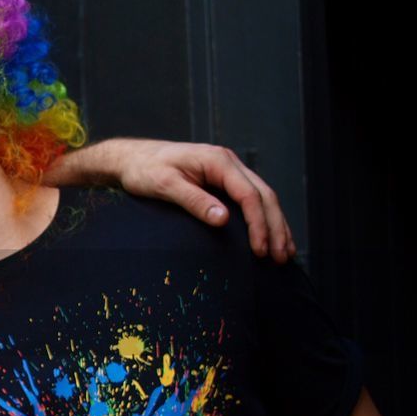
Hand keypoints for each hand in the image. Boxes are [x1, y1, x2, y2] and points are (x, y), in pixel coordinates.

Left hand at [106, 138, 295, 261]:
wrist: (131, 158)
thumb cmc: (143, 170)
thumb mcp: (165, 186)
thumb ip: (194, 201)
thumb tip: (223, 220)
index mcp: (217, 161)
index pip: (249, 194)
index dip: (258, 224)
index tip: (260, 250)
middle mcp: (228, 163)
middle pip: (264, 195)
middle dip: (275, 227)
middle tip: (281, 257)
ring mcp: (228, 170)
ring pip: (263, 197)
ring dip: (276, 224)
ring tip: (285, 253)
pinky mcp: (223, 180)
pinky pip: (251, 198)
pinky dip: (264, 218)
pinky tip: (269, 236)